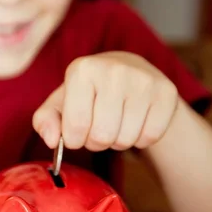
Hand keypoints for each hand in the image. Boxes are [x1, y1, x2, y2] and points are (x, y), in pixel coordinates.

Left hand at [33, 52, 178, 151]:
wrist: (131, 71)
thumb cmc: (90, 92)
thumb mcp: (61, 102)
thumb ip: (45, 121)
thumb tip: (51, 139)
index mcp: (82, 70)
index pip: (74, 127)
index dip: (74, 138)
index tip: (77, 129)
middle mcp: (114, 70)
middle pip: (101, 136)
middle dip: (96, 141)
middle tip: (98, 126)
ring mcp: (143, 80)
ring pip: (125, 140)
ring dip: (118, 141)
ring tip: (116, 122)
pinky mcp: (166, 93)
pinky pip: (149, 137)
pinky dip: (140, 139)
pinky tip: (136, 121)